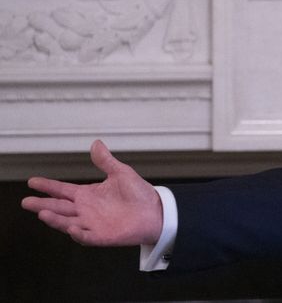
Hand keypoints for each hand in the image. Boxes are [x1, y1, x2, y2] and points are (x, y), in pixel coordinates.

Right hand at [21, 139, 163, 246]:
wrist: (155, 211)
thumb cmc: (138, 193)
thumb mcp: (121, 173)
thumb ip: (105, 161)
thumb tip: (96, 143)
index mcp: (88, 195)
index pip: (63, 190)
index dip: (48, 186)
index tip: (32, 181)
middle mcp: (86, 210)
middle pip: (59, 207)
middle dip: (42, 204)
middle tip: (26, 202)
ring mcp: (92, 224)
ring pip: (67, 222)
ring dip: (55, 219)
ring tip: (43, 213)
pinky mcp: (102, 236)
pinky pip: (86, 236)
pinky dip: (78, 234)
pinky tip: (71, 228)